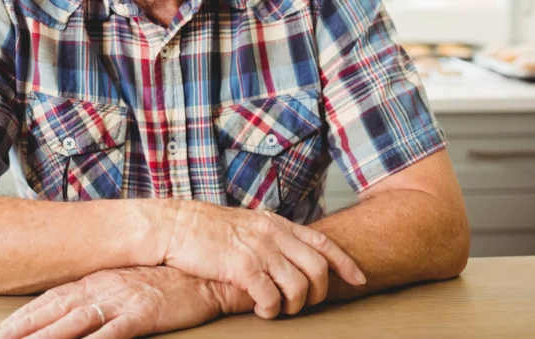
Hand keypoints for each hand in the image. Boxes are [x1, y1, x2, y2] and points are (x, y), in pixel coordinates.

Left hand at [0, 266, 253, 338]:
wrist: (206, 272)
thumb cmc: (169, 280)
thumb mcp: (129, 283)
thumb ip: (102, 293)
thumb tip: (77, 308)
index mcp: (98, 281)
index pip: (53, 298)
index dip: (26, 316)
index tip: (2, 330)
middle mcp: (103, 288)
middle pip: (55, 310)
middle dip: (24, 328)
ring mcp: (120, 300)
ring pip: (73, 322)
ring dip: (46, 337)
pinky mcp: (141, 314)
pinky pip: (110, 334)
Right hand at [155, 200, 364, 317]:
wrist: (175, 226)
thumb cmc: (207, 229)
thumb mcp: (248, 223)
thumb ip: (271, 235)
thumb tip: (291, 251)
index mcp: (276, 223)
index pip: (323, 242)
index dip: (345, 263)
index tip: (359, 279)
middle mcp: (273, 234)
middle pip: (318, 268)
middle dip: (319, 293)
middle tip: (304, 305)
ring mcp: (259, 250)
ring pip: (299, 287)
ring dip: (294, 305)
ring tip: (280, 309)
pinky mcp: (242, 268)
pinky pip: (272, 298)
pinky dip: (272, 310)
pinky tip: (261, 310)